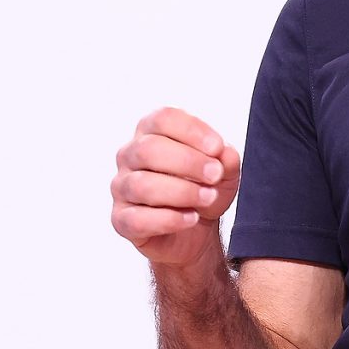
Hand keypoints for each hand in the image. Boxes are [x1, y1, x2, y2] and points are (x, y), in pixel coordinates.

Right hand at [111, 106, 240, 267]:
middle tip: (215, 175)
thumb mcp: (225, 172)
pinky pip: (138, 219)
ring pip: (143, 185)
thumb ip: (226, 158)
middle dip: (188, 162)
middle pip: (149, 149)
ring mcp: (121, 188)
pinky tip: (191, 218)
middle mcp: (130, 156)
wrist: (195, 230)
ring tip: (209, 197)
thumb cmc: (203, 188)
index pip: (162, 119)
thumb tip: (224, 153)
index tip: (217, 147)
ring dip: (182, 192)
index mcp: (152, 133)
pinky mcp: (121, 220)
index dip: (191, 130)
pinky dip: (170, 219)